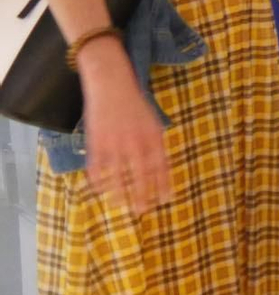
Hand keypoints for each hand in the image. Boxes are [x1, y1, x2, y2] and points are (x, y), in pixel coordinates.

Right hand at [80, 40, 170, 213]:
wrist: (112, 84)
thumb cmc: (135, 104)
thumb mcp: (153, 121)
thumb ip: (156, 143)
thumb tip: (161, 167)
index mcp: (153, 136)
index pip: (161, 166)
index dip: (164, 184)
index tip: (166, 200)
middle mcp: (135, 141)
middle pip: (141, 174)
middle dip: (143, 194)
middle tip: (144, 210)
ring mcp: (115, 142)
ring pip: (118, 175)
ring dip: (120, 193)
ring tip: (123, 206)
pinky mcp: (96, 141)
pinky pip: (97, 166)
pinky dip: (99, 181)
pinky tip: (102, 191)